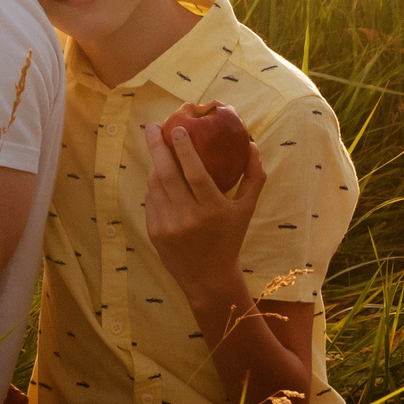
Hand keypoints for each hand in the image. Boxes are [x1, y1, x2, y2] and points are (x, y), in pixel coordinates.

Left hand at [142, 120, 265, 300]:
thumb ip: (253, 177)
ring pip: (155, 185)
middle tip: (152, 126)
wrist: (208, 277)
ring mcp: (168, 226)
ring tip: (156, 146)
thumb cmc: (230, 238)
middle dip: (157, 146)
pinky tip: (157, 172)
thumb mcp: (246, 210)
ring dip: (154, 163)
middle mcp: (189, 218)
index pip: (195, 173)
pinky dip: (153, 184)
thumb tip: (251, 144)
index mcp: (213, 210)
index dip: (185, 149)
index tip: (178, 128)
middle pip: (168, 174)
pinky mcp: (154, 232)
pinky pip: (150, 199)